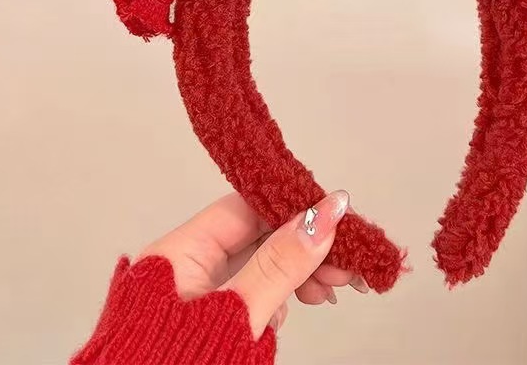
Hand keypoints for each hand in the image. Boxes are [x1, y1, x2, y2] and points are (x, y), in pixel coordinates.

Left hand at [138, 191, 367, 337]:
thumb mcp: (239, 314)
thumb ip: (280, 264)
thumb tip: (324, 215)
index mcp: (178, 251)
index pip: (244, 208)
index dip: (291, 207)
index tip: (336, 216)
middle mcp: (186, 266)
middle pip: (256, 235)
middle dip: (305, 244)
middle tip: (348, 260)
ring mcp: (198, 294)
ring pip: (260, 264)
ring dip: (301, 270)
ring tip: (333, 286)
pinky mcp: (211, 318)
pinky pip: (254, 290)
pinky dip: (284, 293)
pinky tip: (303, 301)